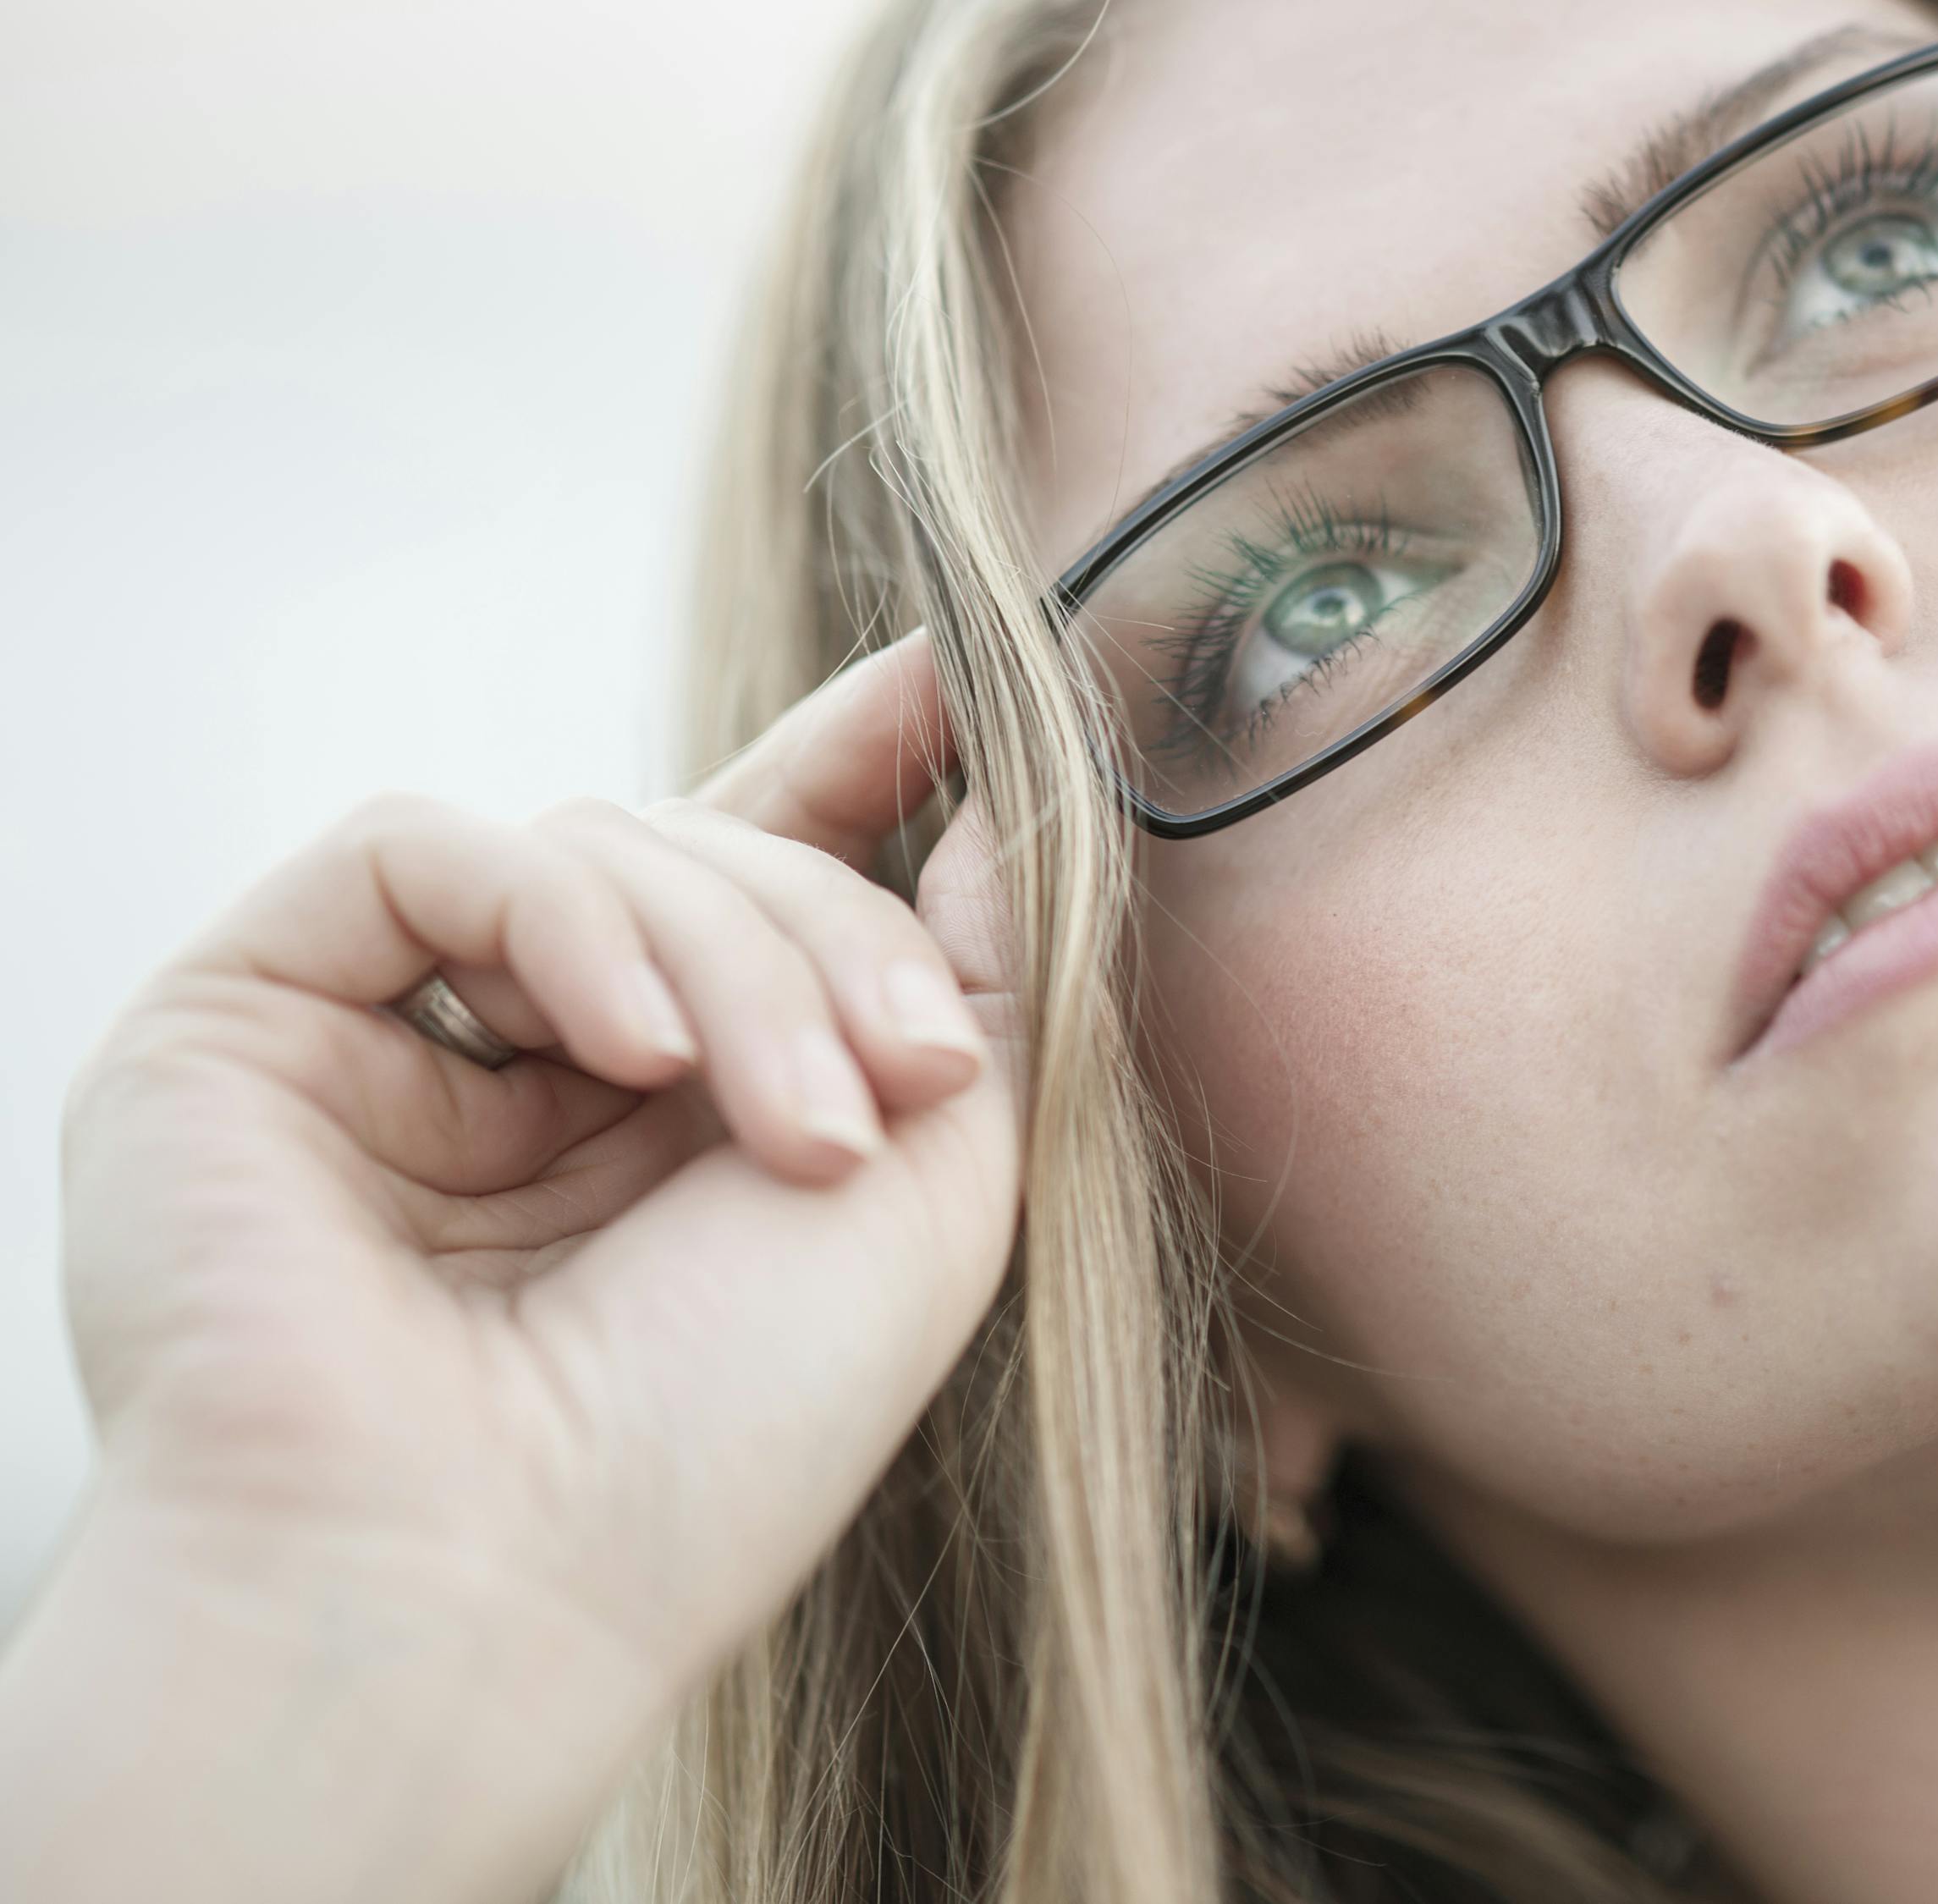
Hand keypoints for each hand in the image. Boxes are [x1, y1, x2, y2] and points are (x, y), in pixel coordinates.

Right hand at [7, 632, 1021, 1903]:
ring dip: (740, 960)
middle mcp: (527, 1071)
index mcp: (674, 1118)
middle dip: (839, 939)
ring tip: (796, 1132)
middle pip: (713, 858)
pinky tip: (627, 1057)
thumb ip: (973, 984)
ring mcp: (384, 1042)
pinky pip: (429, 851)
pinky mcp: (250, 1014)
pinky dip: (567, 926)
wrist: (491, 1589)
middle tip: (912, 1084)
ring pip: (597, 846)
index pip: (760, 884)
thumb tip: (995, 800)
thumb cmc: (728, 1432)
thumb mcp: (942, 1191)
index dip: (859, 771)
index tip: (964, 678)